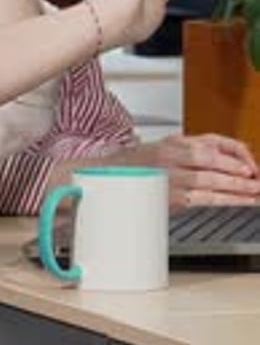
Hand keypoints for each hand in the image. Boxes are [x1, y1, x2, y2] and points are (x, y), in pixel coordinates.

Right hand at [50, 133, 259, 208]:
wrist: (100, 180)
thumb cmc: (132, 169)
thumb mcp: (161, 151)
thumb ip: (188, 153)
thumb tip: (221, 160)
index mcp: (173, 142)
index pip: (213, 142)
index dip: (236, 153)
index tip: (251, 165)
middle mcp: (171, 155)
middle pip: (215, 161)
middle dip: (241, 172)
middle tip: (258, 181)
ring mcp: (169, 176)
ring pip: (211, 180)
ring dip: (238, 189)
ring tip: (256, 194)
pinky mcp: (167, 196)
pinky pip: (202, 198)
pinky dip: (223, 200)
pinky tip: (237, 203)